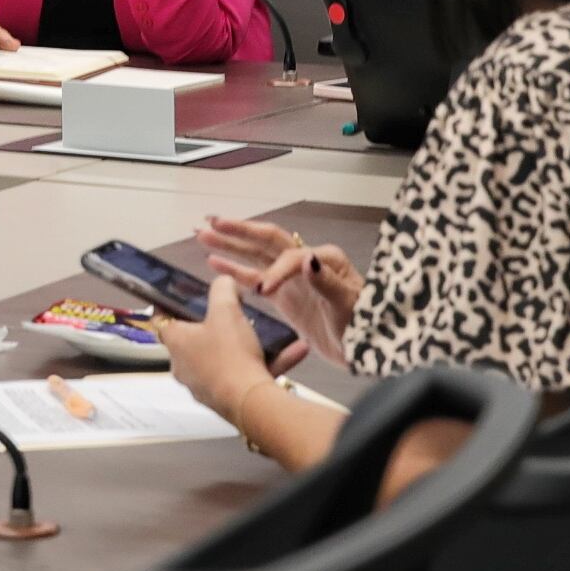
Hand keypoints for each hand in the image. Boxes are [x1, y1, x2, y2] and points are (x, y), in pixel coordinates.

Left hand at [154, 277, 294, 420]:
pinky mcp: (226, 398)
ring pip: (226, 358)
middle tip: (234, 313)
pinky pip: (247, 374)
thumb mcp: (227, 311)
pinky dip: (269, 362)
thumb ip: (223, 289)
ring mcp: (205, 385)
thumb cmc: (229, 355)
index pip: (162, 321)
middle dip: (217, 326)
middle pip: (197, 340)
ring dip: (249, 344)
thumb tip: (224, 281)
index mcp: (176, 343)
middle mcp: (185, 366)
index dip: (171, 308)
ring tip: (271, 333)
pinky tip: (295, 350)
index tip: (182, 299)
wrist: (249, 402)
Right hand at [197, 216, 359, 366]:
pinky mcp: (285, 297)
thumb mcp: (349, 305)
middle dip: (238, 232)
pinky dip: (235, 270)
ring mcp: (293, 279)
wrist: (366, 348)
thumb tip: (307, 259)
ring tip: (203, 234)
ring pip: (256, 256)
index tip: (264, 291)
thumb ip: (327, 282)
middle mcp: (306, 262)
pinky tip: (214, 262)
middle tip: (211, 223)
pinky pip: (255, 278)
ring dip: (230, 245)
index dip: (276, 272)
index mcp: (323, 259)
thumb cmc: (362, 324)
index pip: (291, 257)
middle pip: (266, 241)